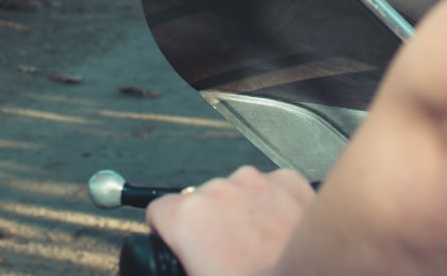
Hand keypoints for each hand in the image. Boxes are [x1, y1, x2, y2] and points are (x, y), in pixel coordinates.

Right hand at [145, 166, 314, 275]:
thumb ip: (186, 265)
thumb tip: (190, 264)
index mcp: (188, 217)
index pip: (159, 211)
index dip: (168, 230)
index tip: (179, 242)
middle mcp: (217, 190)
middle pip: (202, 200)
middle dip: (212, 222)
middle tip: (229, 253)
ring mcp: (254, 181)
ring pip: (239, 191)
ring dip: (244, 211)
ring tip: (261, 244)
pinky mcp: (287, 180)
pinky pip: (273, 188)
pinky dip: (276, 205)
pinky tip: (282, 231)